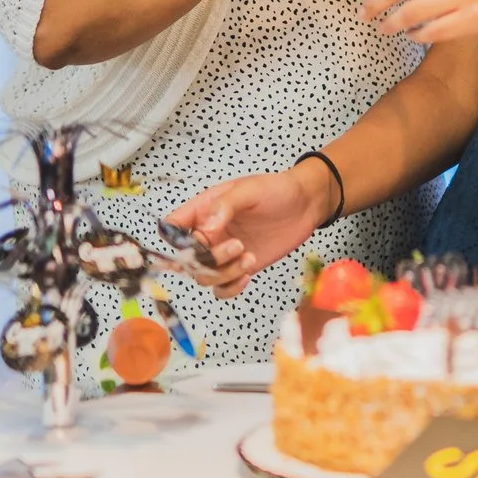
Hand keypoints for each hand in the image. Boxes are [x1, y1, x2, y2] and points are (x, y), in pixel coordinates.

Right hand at [165, 164, 334, 297]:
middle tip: (237, 246)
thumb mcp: (249, 190)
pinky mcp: (238, 267)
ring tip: (248, 256)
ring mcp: (222, 253)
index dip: (173, 241)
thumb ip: (224, 206)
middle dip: (207, 259)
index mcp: (203, 210)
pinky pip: (221, 288)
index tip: (192, 244)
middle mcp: (208, 233)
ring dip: (223, 272)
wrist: (305, 204)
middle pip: (186, 259)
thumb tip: (206, 227)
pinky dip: (230, 287)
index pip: (172, 227)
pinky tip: (247, 273)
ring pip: (203, 276)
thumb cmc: (276, 189)